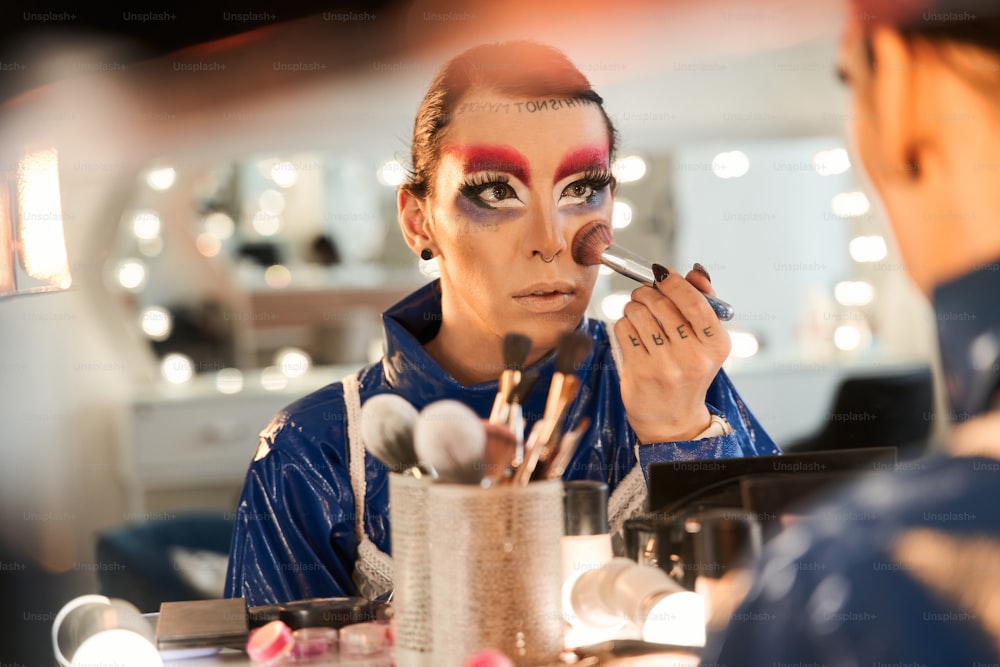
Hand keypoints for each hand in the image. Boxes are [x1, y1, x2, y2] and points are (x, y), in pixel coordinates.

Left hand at [613, 263, 730, 442]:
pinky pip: (624, 330)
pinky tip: (632, 333)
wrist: (673, 420)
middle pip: (661, 303)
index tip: (661, 274)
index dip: (674, 282)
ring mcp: (665, 366)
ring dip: (633, 307)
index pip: (694, 301)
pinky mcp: (640, 372)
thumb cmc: (690, 373)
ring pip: (638, 313)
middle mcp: (693, 356)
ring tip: (638, 315)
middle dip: (647, 293)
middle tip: (644, 296)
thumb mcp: (707, 342)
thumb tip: (694, 272)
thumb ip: (704, 302)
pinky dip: (624, 324)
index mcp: (716, 344)